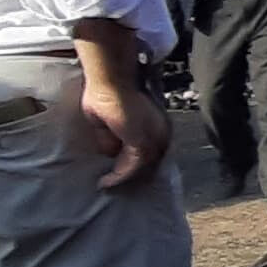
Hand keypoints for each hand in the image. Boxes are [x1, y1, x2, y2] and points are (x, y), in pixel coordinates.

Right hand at [78, 72, 172, 190]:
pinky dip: (118, 176)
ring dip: (123, 177)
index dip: (138, 163)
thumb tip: (111, 153)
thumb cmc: (106, 94)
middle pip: (150, 161)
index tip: (122, 172)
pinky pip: (131, 167)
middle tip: (114, 183)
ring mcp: (154, 138)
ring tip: (107, 185)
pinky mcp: (142, 142)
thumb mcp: (108, 122)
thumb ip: (113, 138)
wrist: (110, 81)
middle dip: (134, 174)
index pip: (153, 151)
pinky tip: (105, 182)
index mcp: (157, 124)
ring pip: (141, 167)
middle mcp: (161, 132)